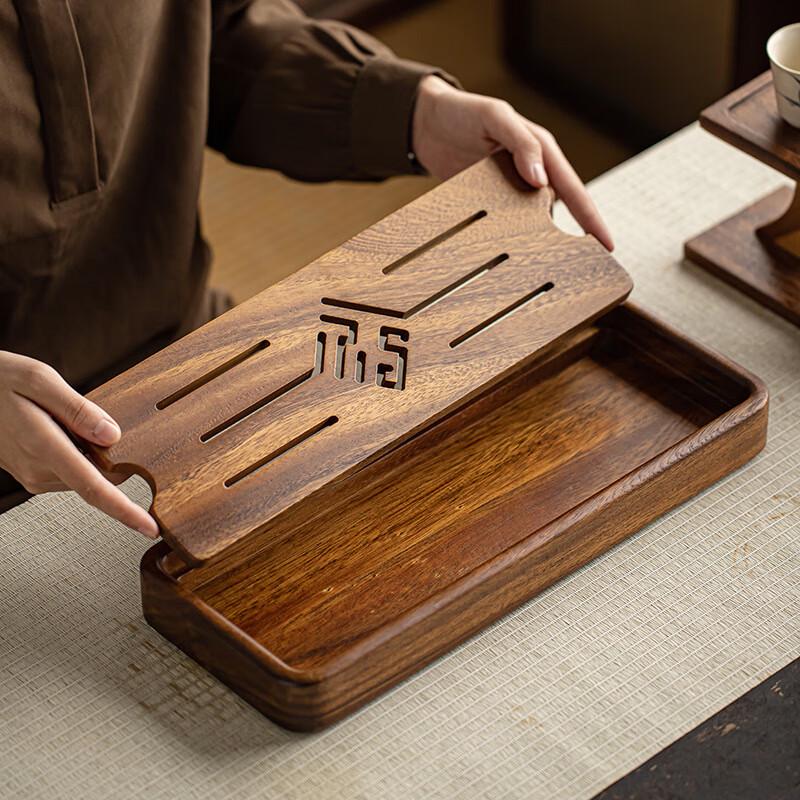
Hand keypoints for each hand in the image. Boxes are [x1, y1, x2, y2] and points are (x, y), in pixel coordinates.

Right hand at [0, 351, 158, 538]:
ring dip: (90, 452)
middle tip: (92, 420)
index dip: (126, 511)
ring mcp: (33, 476)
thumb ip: (78, 410)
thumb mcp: (39, 380)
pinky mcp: (32, 475)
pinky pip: (71, 469)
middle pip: (98, 476)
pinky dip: (78, 452)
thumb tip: (112, 436)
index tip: (149, 527)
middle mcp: (38, 470)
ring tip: (61, 418)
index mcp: (44, 447)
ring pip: (86, 472)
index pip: (93, 489)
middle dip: (110, 456)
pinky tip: (58, 428)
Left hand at [411, 76, 613, 250]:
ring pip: (533, 223)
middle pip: (559, 212)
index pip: (574, 190)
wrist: (425, 124)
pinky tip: (511, 261)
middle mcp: (531, 174)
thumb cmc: (463, 112)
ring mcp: (511, 191)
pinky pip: (504, 225)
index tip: (608, 244)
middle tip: (587, 269)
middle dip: (574, 239)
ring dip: (540, 244)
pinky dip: (510, 242)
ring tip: (549, 271)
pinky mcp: (489, 203)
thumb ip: (520, 143)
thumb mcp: (494, 117)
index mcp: (542, 152)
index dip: (592, 218)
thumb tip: (541, 180)